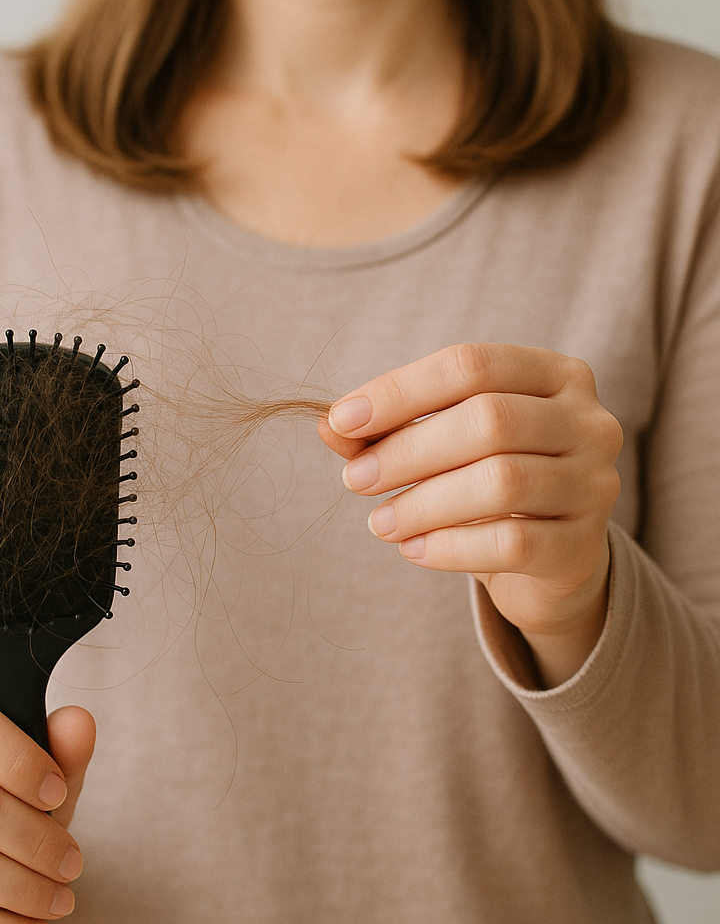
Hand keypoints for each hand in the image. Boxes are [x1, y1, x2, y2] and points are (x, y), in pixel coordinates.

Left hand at [318, 343, 622, 687]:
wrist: (547, 559)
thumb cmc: (483, 482)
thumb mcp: (439, 446)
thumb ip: (387, 431)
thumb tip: (329, 425)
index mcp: (554, 375)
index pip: (471, 364)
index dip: (400, 390)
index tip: (342, 419)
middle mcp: (588, 422)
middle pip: (489, 420)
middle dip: (407, 451)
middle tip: (355, 479)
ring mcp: (595, 484)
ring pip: (502, 482)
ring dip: (423, 503)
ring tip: (379, 522)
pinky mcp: (583, 547)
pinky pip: (511, 543)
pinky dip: (449, 546)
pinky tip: (413, 549)